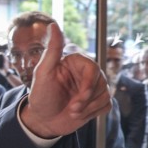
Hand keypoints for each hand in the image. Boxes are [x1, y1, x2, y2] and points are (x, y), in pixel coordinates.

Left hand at [19, 22, 111, 137]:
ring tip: (72, 112)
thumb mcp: (43, 73)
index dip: (89, 85)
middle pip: (101, 83)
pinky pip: (106, 105)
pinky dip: (94, 113)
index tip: (80, 97)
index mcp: (75, 63)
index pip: (93, 69)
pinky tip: (80, 115)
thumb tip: (53, 25)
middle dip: (87, 100)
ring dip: (88, 108)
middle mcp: (86, 73)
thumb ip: (52, 50)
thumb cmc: (41, 96)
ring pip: (105, 95)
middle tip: (71, 109)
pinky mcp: (97, 101)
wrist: (43, 121)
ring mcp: (93, 87)